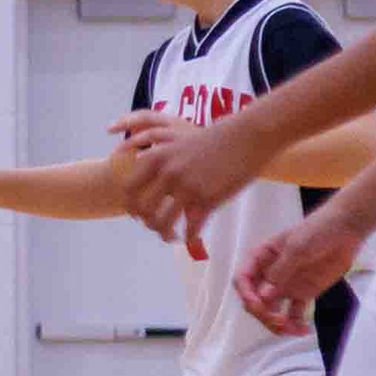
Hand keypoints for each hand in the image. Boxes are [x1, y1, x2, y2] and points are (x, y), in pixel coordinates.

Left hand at [113, 109, 269, 249]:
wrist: (247, 137)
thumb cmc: (215, 141)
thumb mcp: (178, 145)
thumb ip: (161, 163)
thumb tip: (149, 184)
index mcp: (156, 158)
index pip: (129, 189)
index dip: (131, 206)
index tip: (140, 215)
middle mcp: (167, 174)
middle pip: (142, 210)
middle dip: (147, 223)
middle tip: (157, 227)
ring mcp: (187, 187)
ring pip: (162, 223)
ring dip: (165, 234)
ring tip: (172, 236)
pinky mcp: (208, 199)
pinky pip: (191, 228)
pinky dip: (189, 237)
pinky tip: (191, 238)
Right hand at [236, 210, 369, 336]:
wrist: (346, 230)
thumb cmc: (318, 230)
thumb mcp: (297, 247)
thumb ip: (281, 271)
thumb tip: (263, 296)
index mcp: (262, 259)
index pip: (243, 280)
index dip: (246, 294)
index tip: (258, 304)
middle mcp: (269, 275)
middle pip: (256, 300)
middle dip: (263, 313)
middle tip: (279, 320)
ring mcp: (285, 286)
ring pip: (272, 311)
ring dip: (277, 324)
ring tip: (293, 330)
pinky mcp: (303, 294)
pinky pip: (294, 314)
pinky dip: (296, 324)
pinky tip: (304, 330)